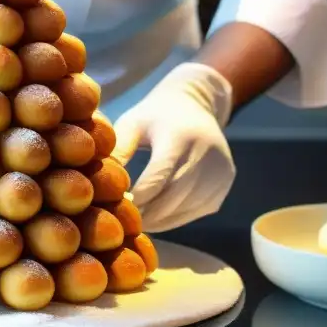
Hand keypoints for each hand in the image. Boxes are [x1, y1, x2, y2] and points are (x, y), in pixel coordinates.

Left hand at [112, 63, 235, 232]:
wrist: (196, 104)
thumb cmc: (154, 117)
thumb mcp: (132, 124)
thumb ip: (118, 151)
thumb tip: (101, 184)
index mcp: (180, 137)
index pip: (157, 178)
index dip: (136, 198)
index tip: (114, 207)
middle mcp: (207, 154)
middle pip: (172, 198)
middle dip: (145, 214)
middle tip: (121, 222)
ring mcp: (220, 171)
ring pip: (184, 210)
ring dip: (158, 220)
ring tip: (135, 220)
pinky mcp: (224, 184)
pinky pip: (195, 212)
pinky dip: (174, 218)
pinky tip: (155, 214)